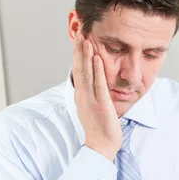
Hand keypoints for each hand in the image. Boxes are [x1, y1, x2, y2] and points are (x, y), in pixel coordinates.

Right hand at [72, 32, 121, 161]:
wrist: (100, 147)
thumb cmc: (99, 129)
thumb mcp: (93, 108)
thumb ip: (93, 95)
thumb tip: (95, 85)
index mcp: (81, 96)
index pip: (78, 71)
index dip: (77, 55)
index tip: (79, 40)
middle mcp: (83, 96)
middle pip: (79, 68)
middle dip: (79, 50)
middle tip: (79, 32)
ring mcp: (90, 100)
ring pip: (86, 73)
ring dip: (85, 55)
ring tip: (85, 39)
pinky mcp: (101, 105)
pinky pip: (98, 85)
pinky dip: (97, 70)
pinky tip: (97, 58)